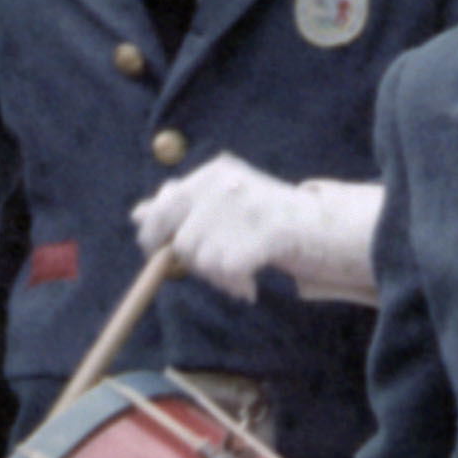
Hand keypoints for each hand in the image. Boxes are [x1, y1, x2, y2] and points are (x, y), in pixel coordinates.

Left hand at [135, 157, 381, 306]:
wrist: (320, 226)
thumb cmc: (263, 215)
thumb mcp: (220, 200)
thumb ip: (180, 205)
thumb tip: (137, 213)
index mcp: (213, 172)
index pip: (163, 207)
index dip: (154, 237)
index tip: (157, 253)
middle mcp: (225, 184)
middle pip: (181, 240)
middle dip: (188, 263)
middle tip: (210, 270)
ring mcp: (245, 208)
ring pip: (202, 260)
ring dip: (217, 278)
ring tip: (238, 276)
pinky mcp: (263, 233)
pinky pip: (227, 273)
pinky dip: (236, 285)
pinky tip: (249, 285)